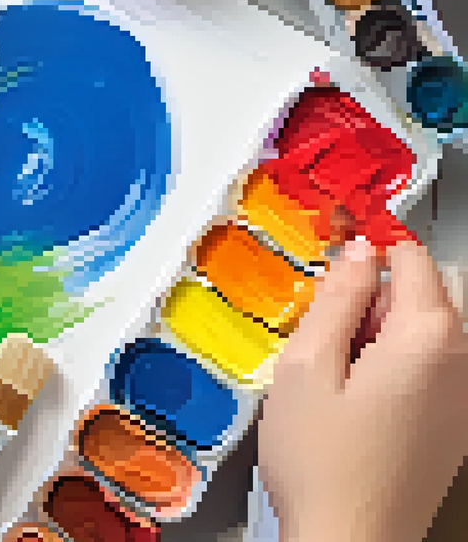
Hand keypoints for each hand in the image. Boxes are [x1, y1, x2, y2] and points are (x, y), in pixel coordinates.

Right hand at [260, 239, 467, 541]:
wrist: (348, 540)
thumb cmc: (322, 466)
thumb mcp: (305, 367)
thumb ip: (334, 300)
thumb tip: (355, 255)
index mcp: (427, 339)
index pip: (412, 257)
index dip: (369, 244)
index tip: (337, 245)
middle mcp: (460, 362)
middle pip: (430, 291)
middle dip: (380, 289)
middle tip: (327, 318)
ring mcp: (462, 396)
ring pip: (430, 329)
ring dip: (385, 327)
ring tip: (335, 365)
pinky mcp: (453, 423)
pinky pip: (432, 367)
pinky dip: (395, 361)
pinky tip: (354, 393)